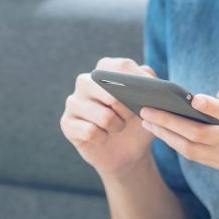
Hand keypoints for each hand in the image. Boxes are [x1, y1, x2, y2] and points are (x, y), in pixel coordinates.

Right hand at [60, 57, 156, 177]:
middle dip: (128, 110)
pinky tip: (104, 138)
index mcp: (105, 68)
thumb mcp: (151, 102)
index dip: (138, 85)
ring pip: (103, 116)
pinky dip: (103, 138)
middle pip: (112, 93)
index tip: (147, 98)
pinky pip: (90, 131)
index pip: (121, 67)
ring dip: (117, 127)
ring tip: (118, 127)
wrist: (128, 151)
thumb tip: (146, 76)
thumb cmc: (139, 121)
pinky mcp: (66, 122)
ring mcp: (73, 101)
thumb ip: (151, 84)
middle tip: (130, 117)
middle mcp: (85, 80)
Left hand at [140, 69, 218, 186]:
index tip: (191, 97)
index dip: (210, 106)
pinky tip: (164, 132)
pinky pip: (198, 157)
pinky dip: (179, 145)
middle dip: (168, 122)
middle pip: (198, 135)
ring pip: (193, 151)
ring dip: (167, 136)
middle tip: (144, 109)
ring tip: (147, 121)